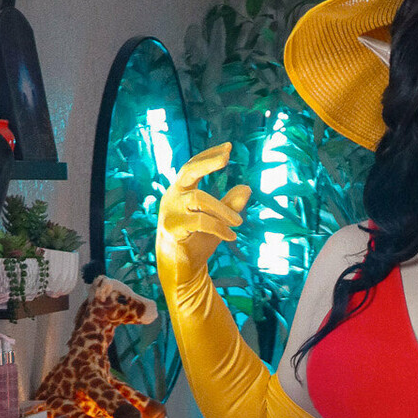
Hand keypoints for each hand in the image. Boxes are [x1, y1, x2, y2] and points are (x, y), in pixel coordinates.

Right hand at [156, 142, 250, 284]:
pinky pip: (200, 221)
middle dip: (208, 162)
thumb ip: (229, 205)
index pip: (193, 166)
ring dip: (223, 210)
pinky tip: (232, 236)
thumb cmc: (196, 242)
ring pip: (200, 199)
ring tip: (239, 222)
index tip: (228, 147)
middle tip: (226, 157)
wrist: (181, 269)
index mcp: (181, 191)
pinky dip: (219, 227)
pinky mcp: (172, 228)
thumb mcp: (217, 222)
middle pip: (189, 171)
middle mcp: (173, 196)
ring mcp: (170, 211)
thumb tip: (247, 188)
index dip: (209, 156)